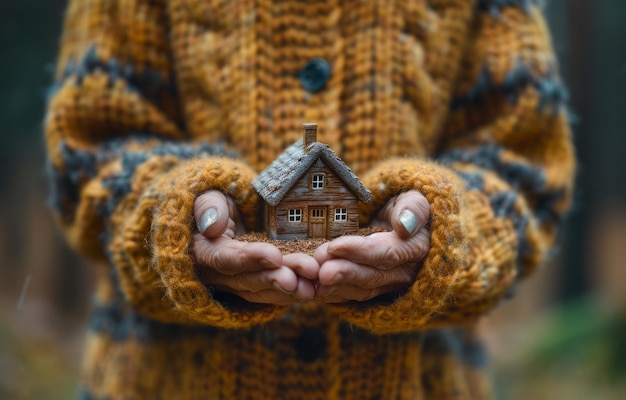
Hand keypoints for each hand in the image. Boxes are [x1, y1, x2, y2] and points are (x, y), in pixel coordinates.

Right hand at [191, 191, 317, 304]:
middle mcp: (218, 275)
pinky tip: (314, 289)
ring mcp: (237, 284)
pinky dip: (293, 293)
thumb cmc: (218, 203)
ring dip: (289, 291)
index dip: (251, 258)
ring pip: (263, 291)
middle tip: (302, 276)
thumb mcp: (209, 195)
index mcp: (204, 251)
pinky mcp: (256, 286)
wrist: (225, 217)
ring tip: (312, 287)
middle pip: (248, 280)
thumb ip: (208, 207)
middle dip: (276, 279)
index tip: (275, 255)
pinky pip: (273, 294)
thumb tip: (212, 226)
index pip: (225, 258)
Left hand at [313, 190, 430, 302]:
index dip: (360, 251)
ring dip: (336, 286)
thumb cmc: (404, 207)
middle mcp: (404, 273)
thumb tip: (405, 225)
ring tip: (315, 279)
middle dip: (344, 273)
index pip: (388, 253)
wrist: (400, 222)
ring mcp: (388, 285)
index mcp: (416, 248)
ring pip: (361, 290)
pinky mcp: (373, 291)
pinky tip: (315, 289)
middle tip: (321, 270)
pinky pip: (352, 296)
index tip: (334, 246)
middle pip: (372, 276)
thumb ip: (413, 208)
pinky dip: (333, 294)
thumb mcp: (414, 198)